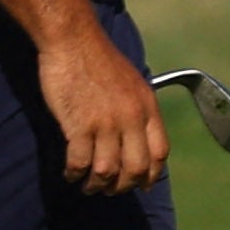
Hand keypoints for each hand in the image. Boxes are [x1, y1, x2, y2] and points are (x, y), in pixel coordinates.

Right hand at [42, 28, 169, 195]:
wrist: (73, 40)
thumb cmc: (98, 60)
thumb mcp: (132, 84)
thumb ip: (138, 111)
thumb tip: (138, 141)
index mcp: (148, 108)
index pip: (159, 153)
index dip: (151, 175)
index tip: (142, 185)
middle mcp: (132, 118)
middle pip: (136, 169)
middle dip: (122, 187)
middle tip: (108, 190)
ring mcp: (106, 122)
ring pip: (107, 171)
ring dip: (96, 185)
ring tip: (87, 185)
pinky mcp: (80, 124)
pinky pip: (80, 162)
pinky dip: (75, 173)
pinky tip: (70, 173)